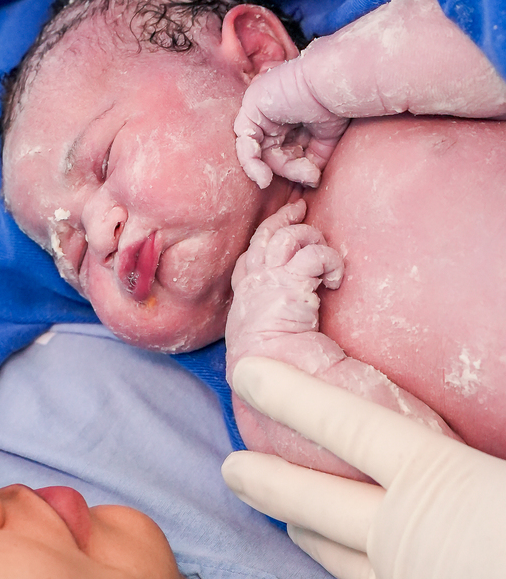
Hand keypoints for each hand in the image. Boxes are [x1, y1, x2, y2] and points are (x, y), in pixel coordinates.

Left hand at [221, 358, 505, 578]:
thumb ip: (490, 445)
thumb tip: (462, 450)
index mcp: (435, 483)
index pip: (348, 427)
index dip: (294, 396)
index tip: (246, 374)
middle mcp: (403, 537)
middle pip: (315, 500)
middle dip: (268, 479)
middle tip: (226, 469)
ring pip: (338, 556)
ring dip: (304, 533)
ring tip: (281, 521)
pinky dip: (354, 573)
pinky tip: (365, 576)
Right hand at [226, 200, 344, 368]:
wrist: (268, 371)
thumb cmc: (270, 364)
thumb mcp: (262, 336)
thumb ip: (271, 317)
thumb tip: (293, 310)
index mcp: (245, 299)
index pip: (249, 260)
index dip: (264, 238)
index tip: (280, 226)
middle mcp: (253, 285)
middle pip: (264, 238)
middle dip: (283, 218)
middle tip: (301, 207)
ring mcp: (268, 281)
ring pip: (287, 238)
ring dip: (311, 238)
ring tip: (325, 257)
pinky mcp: (290, 283)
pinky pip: (313, 255)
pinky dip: (330, 261)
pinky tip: (335, 280)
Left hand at [234, 57, 349, 189]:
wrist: (335, 84)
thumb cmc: (335, 105)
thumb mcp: (325, 141)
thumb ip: (312, 160)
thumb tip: (310, 181)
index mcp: (286, 120)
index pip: (282, 151)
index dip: (295, 168)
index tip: (312, 177)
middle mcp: (271, 114)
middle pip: (271, 153)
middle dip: (291, 168)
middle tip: (311, 174)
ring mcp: (260, 109)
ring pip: (259, 150)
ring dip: (279, 167)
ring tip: (302, 173)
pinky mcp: (252, 106)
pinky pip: (244, 141)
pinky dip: (251, 163)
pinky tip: (264, 178)